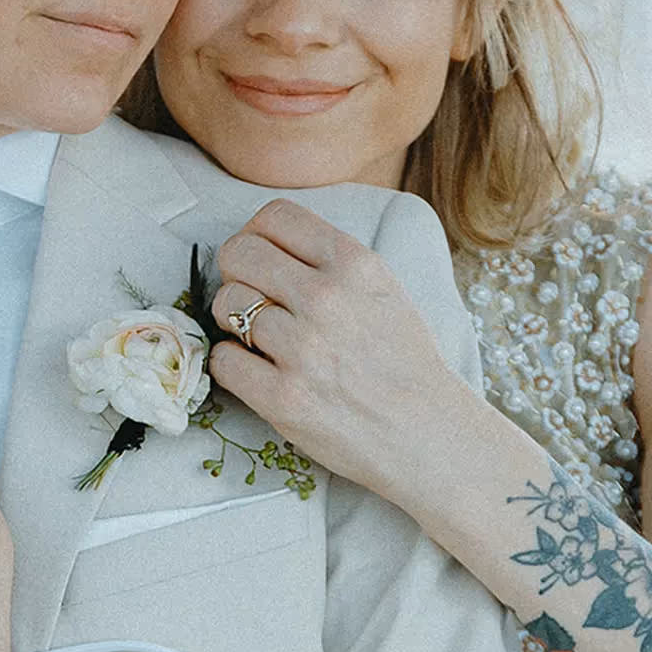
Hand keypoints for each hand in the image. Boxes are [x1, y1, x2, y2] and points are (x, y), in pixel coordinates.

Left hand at [208, 200, 473, 504]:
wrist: (428, 435)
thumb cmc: (404, 364)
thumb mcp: (385, 290)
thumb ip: (332, 262)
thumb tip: (268, 245)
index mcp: (355, 264)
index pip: (275, 216)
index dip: (257, 234)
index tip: (261, 259)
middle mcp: (327, 299)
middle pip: (238, 253)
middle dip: (236, 273)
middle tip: (251, 298)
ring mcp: (303, 349)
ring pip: (226, 306)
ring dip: (234, 322)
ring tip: (261, 340)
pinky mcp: (283, 398)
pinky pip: (223, 360)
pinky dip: (233, 365)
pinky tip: (258, 371)